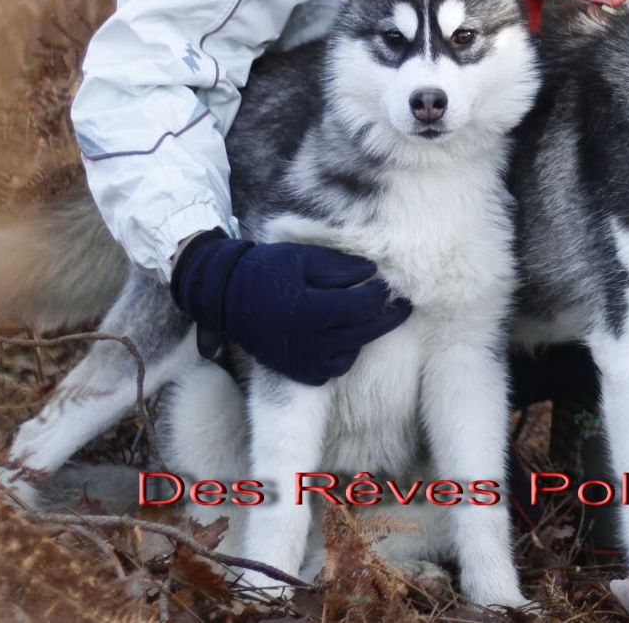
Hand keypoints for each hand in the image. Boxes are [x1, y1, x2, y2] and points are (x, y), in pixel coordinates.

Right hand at [170, 229, 410, 384]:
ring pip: (350, 354)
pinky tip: (346, 337)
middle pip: (363, 333)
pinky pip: (333, 369)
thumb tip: (371, 272)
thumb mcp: (300, 258)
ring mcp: (302, 360)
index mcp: (311, 310)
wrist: (225, 296)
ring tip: (373, 320)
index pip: (361, 307)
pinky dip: (344, 355)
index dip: (380, 296)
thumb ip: (337, 266)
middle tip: (403, 307)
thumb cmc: (265, 270)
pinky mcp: (296, 371)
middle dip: (386, 319)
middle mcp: (308, 341)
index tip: (388, 285)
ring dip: (365, 337)